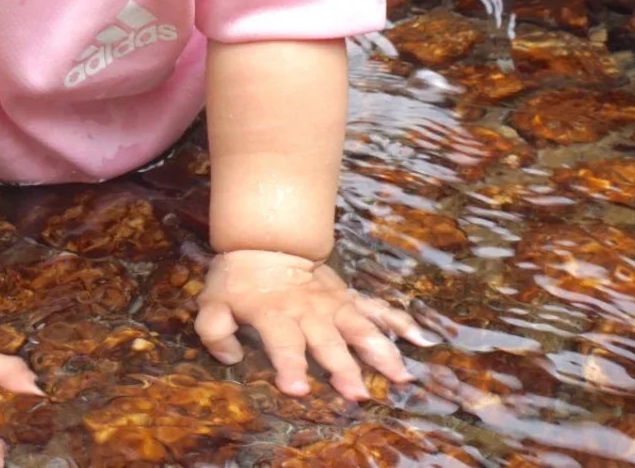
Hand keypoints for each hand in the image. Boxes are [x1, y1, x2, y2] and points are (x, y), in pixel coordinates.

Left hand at [194, 249, 435, 400]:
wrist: (265, 241)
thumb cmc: (238, 279)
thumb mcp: (213, 304)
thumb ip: (215, 332)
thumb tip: (229, 357)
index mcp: (276, 316)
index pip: (284, 345)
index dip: (290, 367)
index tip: (298, 389)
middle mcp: (310, 313)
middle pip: (329, 343)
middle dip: (343, 368)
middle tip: (358, 394)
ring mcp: (334, 305)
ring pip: (361, 329)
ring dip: (381, 353)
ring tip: (400, 376)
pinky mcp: (348, 299)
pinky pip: (378, 309)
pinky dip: (401, 323)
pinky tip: (422, 340)